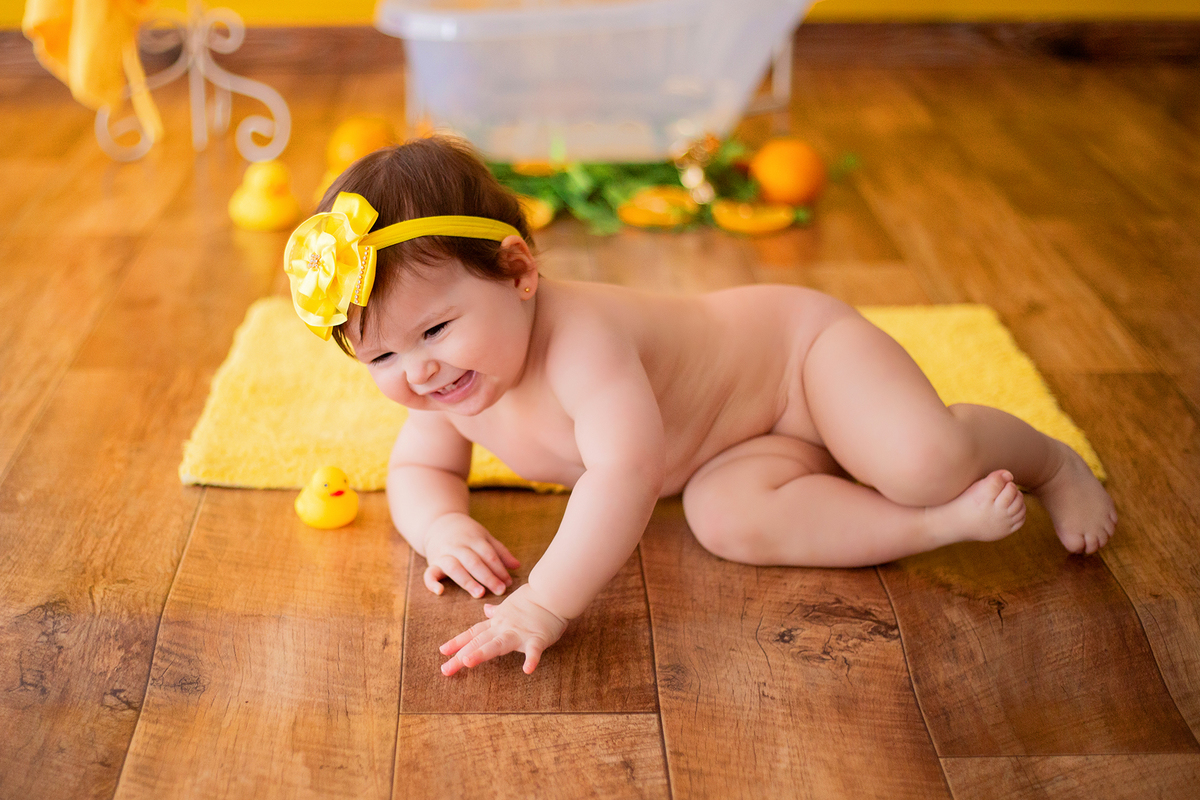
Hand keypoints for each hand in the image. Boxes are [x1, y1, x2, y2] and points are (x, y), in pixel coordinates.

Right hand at [423, 512, 519, 598]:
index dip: (499, 568)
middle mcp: (459, 546)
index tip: (508, 582)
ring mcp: (444, 554)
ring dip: (467, 581)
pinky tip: (440, 592)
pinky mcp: (432, 562)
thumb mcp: (484, 537)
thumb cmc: (467, 533)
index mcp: (474, 539)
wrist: (439, 523)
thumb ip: (500, 552)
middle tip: (500, 590)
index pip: (488, 554)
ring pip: (454, 567)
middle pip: (474, 561)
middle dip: (488, 577)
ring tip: (479, 594)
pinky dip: (432, 583)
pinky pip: (429, 573)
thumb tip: (517, 566)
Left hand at [439, 584, 568, 675]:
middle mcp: (504, 629)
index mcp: (498, 623)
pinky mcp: (538, 638)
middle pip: (478, 643)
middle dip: (461, 656)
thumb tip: (487, 610)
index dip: (457, 642)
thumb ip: (497, 612)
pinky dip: (532, 659)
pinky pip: (535, 650)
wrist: (552, 592)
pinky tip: (527, 669)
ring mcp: (520, 633)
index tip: (442, 651)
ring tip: (468, 662)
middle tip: (445, 670)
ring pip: (498, 644)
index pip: (473, 633)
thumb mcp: (510, 605)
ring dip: (482, 653)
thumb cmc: (533, 600)